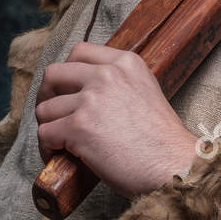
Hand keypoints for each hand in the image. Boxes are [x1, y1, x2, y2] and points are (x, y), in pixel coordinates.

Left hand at [35, 41, 198, 198]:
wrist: (174, 167)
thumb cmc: (163, 142)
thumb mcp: (147, 93)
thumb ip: (120, 84)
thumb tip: (88, 93)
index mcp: (126, 63)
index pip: (79, 51)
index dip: (67, 73)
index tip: (66, 91)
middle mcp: (107, 75)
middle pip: (54, 74)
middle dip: (46, 95)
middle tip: (53, 115)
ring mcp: (91, 100)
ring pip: (45, 109)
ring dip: (49, 127)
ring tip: (59, 144)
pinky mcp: (79, 128)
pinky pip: (45, 133)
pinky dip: (48, 148)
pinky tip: (60, 156)